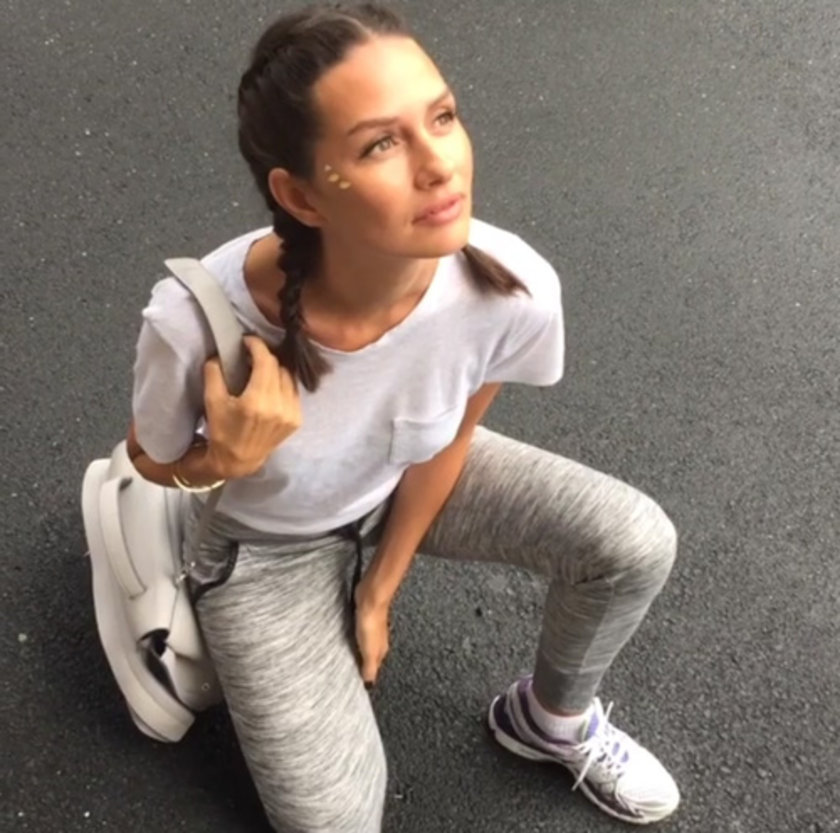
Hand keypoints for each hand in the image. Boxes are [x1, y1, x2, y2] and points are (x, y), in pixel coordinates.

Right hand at [203, 335, 301, 477]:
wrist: (239, 460)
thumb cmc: (222, 431)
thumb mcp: (212, 401)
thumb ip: (214, 373)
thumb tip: (220, 354)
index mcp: (257, 402)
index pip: (266, 361)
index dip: (257, 345)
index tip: (247, 341)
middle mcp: (279, 407)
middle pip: (278, 366)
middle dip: (264, 356)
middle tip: (250, 354)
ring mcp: (291, 414)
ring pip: (288, 377)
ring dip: (275, 368)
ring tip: (261, 369)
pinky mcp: (296, 420)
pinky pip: (293, 391)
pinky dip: (282, 383)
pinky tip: (270, 385)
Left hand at [354, 583, 390, 687]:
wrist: (371, 598)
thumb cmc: (372, 622)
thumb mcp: (369, 650)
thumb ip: (369, 667)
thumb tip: (369, 683)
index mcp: (381, 650)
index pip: (375, 668)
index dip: (368, 675)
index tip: (360, 683)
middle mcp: (379, 640)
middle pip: (372, 656)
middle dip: (364, 663)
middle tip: (354, 672)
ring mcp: (373, 629)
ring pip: (366, 644)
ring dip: (360, 650)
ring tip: (350, 657)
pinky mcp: (365, 618)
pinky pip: (361, 632)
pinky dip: (356, 638)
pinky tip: (350, 637)